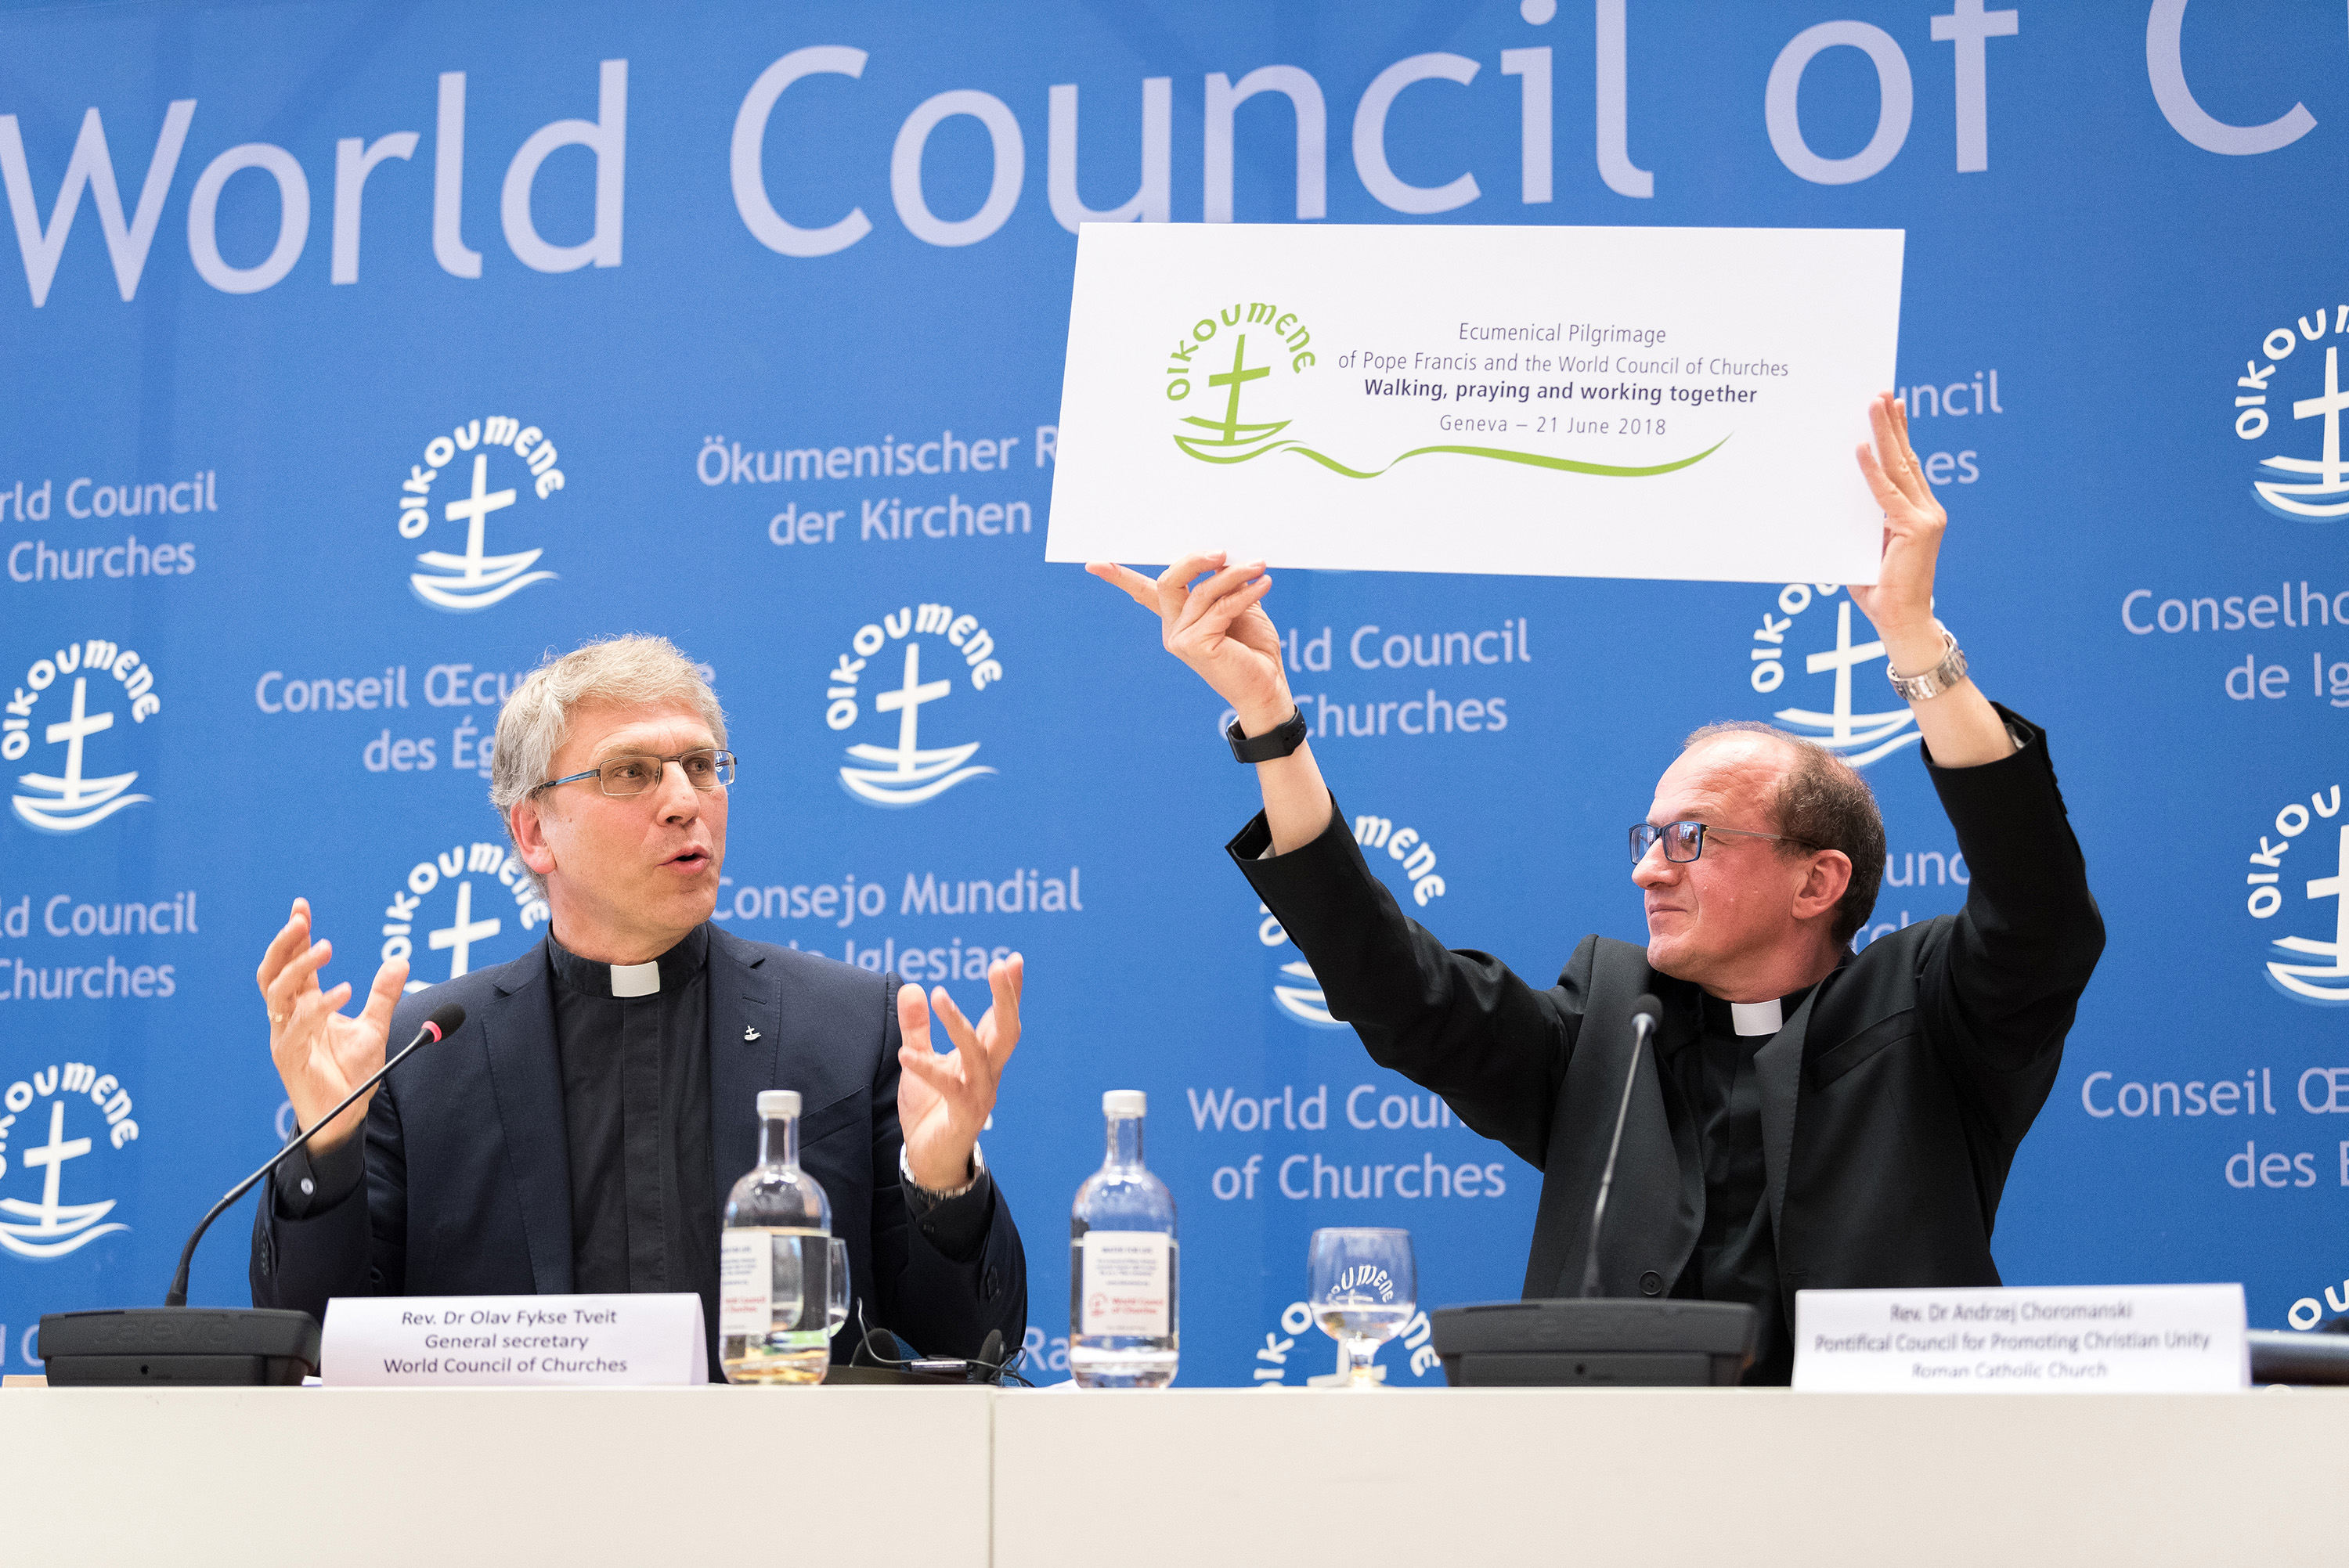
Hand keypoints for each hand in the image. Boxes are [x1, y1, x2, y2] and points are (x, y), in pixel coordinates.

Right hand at [255, 898, 407, 1153]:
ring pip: (277, 992)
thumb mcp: (374, 1027)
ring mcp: (284, 1037)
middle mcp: (288, 1018)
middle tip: (300, 919)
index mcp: (304, 1007)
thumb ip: (383, 995)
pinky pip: (299, 1024)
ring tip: (326, 948)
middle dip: (284, 943)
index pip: (294, 963)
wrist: (345, 1117)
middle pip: (272, 972)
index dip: (296, 935)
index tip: (301, 906)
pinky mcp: (289, 1057)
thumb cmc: (352, 1074)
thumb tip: (400, 959)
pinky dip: (321, 1005)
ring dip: (300, 967)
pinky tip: (345, 991)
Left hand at [896, 954, 1021, 1191]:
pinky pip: (947, 1087)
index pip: (1001, 1018)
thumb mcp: (920, 1058)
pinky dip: (927, 1069)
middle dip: (1006, 998)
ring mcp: (979, 1093)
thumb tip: (913, 987)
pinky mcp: (962, 1114)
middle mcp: (988, 1072)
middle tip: (998, 966)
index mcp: (983, 1057)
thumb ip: (917, 1026)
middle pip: (1007, 1030)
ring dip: (959, 1023)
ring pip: (978, 1053)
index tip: (1013, 959)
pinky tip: (905, 1054)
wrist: (930, 1157)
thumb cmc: (931, 1108)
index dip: (1010, 991)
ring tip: (938, 995)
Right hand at [1087, 551, 1293, 732]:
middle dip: (1194, 560)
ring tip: (1260, 566)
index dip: (1120, 577)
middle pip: (1169, 581)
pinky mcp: (1195, 646)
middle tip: (1222, 552)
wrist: (1267, 688)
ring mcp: (1180, 639)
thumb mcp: (1240, 607)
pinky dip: (1245, 594)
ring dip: (1234, 575)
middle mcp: (1173, 628)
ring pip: (1201, 591)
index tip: (1094, 564)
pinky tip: (1264, 584)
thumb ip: (1226, 584)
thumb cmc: (1254, 650)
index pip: (1144, 593)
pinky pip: (1220, 608)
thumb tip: (1221, 556)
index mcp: (1178, 618)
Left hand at [1849, 392, 1948, 662]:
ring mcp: (1926, 518)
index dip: (1899, 436)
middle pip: (1906, 458)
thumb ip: (1861, 522)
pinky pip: (1886, 493)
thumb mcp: (1867, 547)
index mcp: (1918, 513)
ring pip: (1900, 467)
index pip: (1907, 467)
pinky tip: (1861, 447)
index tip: (1891, 408)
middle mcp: (1928, 510)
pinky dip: (1872, 470)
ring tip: (1874, 404)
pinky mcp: (1915, 528)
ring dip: (1885, 434)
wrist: (1900, 621)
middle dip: (1893, 424)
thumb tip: (1837, 498)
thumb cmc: (1880, 590)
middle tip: (1881, 394)